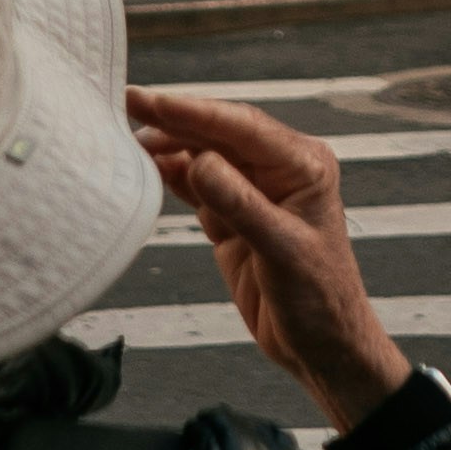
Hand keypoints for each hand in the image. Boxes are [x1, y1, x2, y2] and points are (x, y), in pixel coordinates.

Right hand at [127, 86, 413, 434]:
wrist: (324, 348)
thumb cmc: (321, 301)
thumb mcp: (282, 252)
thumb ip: (240, 205)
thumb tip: (199, 162)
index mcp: (304, 165)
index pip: (241, 127)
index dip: (193, 112)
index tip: (152, 101)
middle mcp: (280, 170)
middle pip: (219, 133)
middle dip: (175, 120)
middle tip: (127, 104)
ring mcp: (256, 192)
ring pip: (205, 155)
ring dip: (169, 145)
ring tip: (127, 136)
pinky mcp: (235, 217)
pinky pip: (198, 186)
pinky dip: (171, 175)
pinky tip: (147, 166)